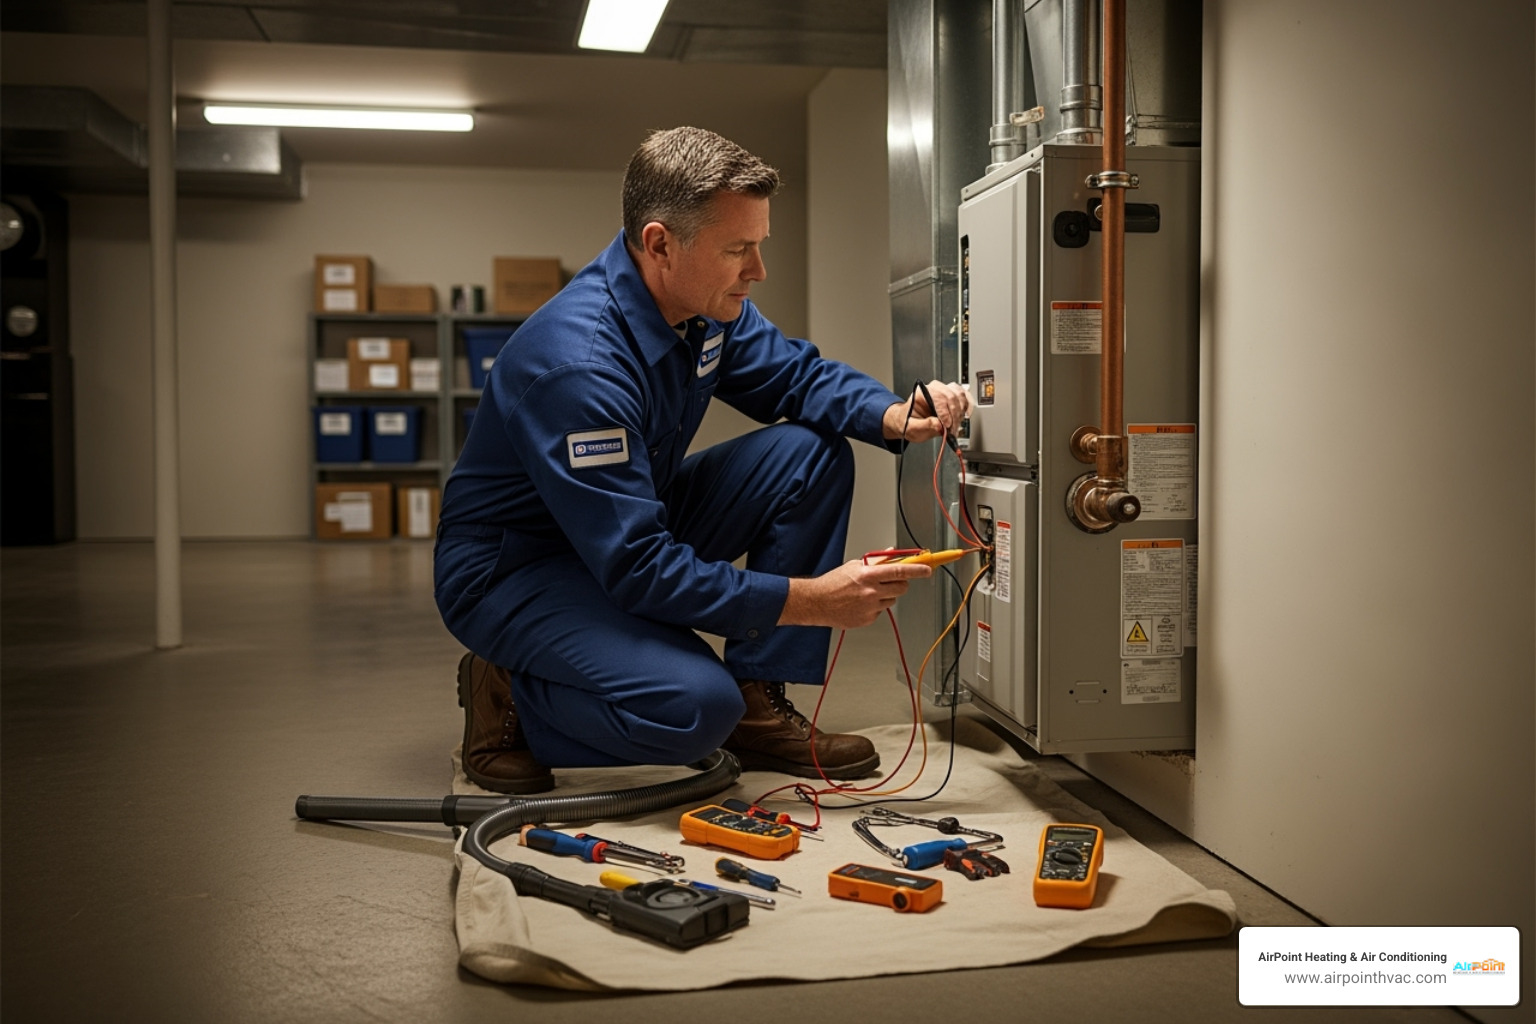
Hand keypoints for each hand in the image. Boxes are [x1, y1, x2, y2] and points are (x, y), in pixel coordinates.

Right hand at [779, 559, 932, 628]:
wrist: (816, 602)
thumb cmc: (833, 582)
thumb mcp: (855, 566)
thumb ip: (876, 562)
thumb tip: (892, 553)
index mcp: (869, 574)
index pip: (900, 570)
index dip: (917, 569)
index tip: (928, 569)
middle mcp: (872, 591)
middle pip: (902, 588)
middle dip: (901, 584)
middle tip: (892, 581)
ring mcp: (870, 607)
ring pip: (892, 600)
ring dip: (886, 595)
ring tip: (868, 593)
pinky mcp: (867, 619)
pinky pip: (880, 611)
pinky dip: (875, 607)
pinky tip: (860, 603)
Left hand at [882, 380, 972, 442]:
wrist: (910, 422)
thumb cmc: (909, 422)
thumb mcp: (912, 428)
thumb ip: (924, 426)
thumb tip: (938, 425)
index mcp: (921, 393)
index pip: (938, 397)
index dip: (944, 412)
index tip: (947, 425)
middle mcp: (934, 389)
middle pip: (951, 396)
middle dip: (954, 416)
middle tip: (952, 430)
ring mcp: (945, 391)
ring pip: (960, 396)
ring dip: (960, 413)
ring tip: (955, 427)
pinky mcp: (953, 397)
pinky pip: (965, 397)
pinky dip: (966, 408)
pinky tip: (963, 417)